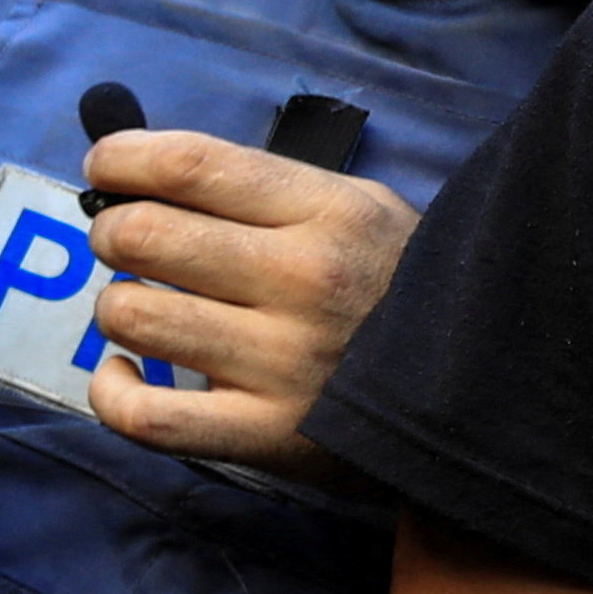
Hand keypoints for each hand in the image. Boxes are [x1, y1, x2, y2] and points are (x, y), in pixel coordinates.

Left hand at [79, 133, 413, 475]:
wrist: (486, 392)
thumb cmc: (397, 291)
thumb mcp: (360, 213)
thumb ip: (262, 191)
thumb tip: (142, 171)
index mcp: (329, 213)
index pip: (190, 164)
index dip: (122, 159)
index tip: (106, 167)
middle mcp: (304, 280)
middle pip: (142, 234)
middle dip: (115, 232)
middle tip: (131, 245)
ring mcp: (282, 362)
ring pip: (130, 314)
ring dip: (119, 308)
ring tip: (151, 310)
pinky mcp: (265, 434)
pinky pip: (141, 415)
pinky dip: (111, 392)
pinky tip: (126, 374)